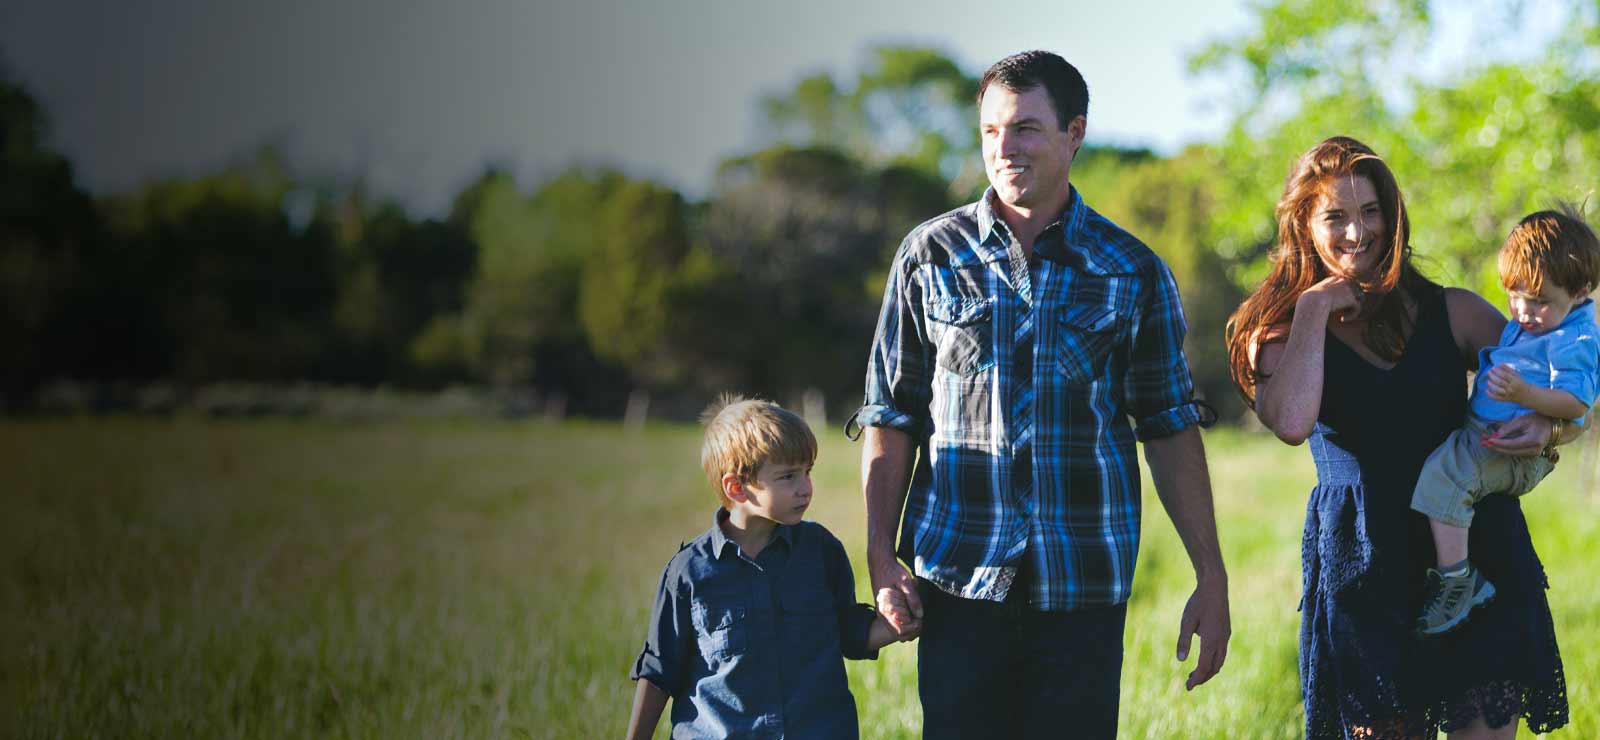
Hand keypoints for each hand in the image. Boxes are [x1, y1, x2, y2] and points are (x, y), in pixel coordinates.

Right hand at [869, 552, 922, 637]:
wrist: (881, 564)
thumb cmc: (893, 572)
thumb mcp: (906, 582)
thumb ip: (913, 599)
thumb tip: (920, 615)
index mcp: (886, 609)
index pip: (902, 631)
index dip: (914, 627)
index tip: (920, 616)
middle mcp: (883, 614)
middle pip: (901, 635)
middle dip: (913, 628)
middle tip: (920, 615)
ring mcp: (883, 614)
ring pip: (899, 632)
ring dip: (910, 626)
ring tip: (916, 613)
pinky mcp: (885, 611)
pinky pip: (896, 625)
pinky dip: (906, 622)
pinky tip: (911, 612)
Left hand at [1176, 575, 1229, 690]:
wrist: (1215, 587)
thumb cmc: (1198, 603)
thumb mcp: (1186, 621)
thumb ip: (1183, 641)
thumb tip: (1180, 660)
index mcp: (1211, 640)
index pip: (1205, 667)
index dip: (1197, 679)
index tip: (1188, 687)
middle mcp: (1222, 641)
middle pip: (1214, 667)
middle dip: (1203, 677)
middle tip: (1190, 683)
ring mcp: (1226, 636)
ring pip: (1220, 661)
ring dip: (1209, 670)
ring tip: (1195, 674)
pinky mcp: (1226, 632)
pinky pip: (1221, 652)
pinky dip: (1213, 660)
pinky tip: (1203, 658)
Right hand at [1301, 275, 1362, 321]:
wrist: (1312, 302)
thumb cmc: (1308, 301)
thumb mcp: (1313, 295)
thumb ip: (1322, 294)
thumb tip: (1326, 300)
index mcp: (1334, 278)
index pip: (1347, 284)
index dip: (1345, 296)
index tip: (1338, 306)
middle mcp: (1344, 280)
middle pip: (1356, 290)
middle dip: (1352, 301)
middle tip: (1344, 311)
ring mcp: (1349, 288)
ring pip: (1358, 299)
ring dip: (1352, 308)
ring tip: (1343, 316)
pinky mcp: (1352, 298)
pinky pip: (1357, 308)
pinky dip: (1351, 315)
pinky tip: (1342, 319)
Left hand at [1482, 412, 1551, 456]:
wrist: (1552, 427)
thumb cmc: (1537, 420)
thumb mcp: (1522, 420)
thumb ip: (1509, 428)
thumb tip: (1495, 436)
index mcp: (1534, 440)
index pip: (1512, 444)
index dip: (1499, 443)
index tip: (1487, 440)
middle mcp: (1534, 450)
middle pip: (1510, 451)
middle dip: (1495, 447)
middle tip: (1482, 442)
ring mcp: (1533, 454)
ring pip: (1511, 453)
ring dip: (1497, 448)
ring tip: (1484, 441)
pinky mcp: (1530, 454)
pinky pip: (1514, 452)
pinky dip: (1504, 448)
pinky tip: (1494, 443)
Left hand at [1484, 365, 1529, 403]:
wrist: (1526, 395)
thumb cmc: (1520, 383)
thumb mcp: (1517, 375)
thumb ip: (1508, 369)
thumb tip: (1500, 364)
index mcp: (1515, 381)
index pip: (1505, 375)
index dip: (1498, 371)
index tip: (1492, 368)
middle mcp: (1511, 388)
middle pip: (1500, 382)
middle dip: (1492, 376)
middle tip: (1489, 372)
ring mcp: (1508, 394)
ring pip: (1497, 390)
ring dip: (1491, 385)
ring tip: (1488, 381)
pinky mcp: (1505, 399)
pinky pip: (1496, 398)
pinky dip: (1490, 395)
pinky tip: (1486, 390)